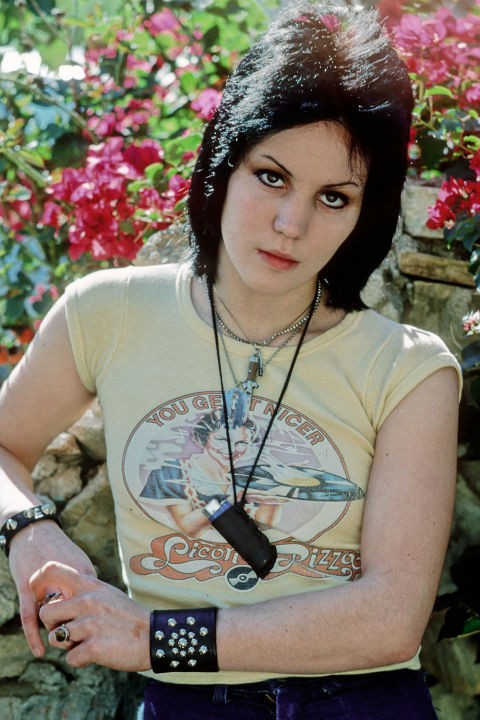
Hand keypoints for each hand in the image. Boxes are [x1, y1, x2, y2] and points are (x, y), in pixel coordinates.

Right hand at [8, 520, 96, 656]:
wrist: (34, 530)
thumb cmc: (57, 547)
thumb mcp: (79, 561)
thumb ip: (89, 581)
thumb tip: (101, 602)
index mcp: (82, 573)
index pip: (94, 605)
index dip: (97, 621)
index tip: (104, 633)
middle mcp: (66, 580)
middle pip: (75, 614)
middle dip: (78, 629)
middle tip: (82, 639)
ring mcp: (45, 584)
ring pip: (53, 618)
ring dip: (58, 632)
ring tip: (66, 643)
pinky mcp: (27, 587)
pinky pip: (30, 616)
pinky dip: (35, 636)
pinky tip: (40, 652)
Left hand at [32, 561, 150, 670]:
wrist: (153, 636)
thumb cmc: (127, 617)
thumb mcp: (106, 594)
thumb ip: (83, 594)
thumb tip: (56, 601)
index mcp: (90, 585)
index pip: (53, 571)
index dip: (38, 581)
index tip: (39, 592)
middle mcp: (87, 601)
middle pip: (45, 613)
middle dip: (54, 625)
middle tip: (71, 630)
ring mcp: (89, 624)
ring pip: (55, 639)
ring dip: (68, 645)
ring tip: (88, 641)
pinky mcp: (93, 647)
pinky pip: (70, 658)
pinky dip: (81, 660)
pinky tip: (98, 652)